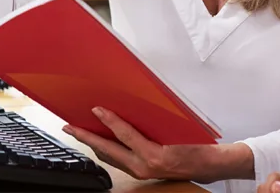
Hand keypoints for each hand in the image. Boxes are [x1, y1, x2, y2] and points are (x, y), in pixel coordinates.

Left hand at [62, 107, 237, 183]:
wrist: (210, 165)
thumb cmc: (196, 145)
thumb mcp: (176, 128)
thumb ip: (152, 121)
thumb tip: (132, 107)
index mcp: (154, 155)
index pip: (124, 135)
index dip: (108, 120)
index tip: (95, 109)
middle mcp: (143, 167)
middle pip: (108, 150)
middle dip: (86, 138)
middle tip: (69, 127)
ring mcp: (141, 172)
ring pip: (110, 158)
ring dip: (93, 144)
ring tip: (79, 133)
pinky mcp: (141, 173)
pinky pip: (118, 161)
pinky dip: (106, 150)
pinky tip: (101, 142)